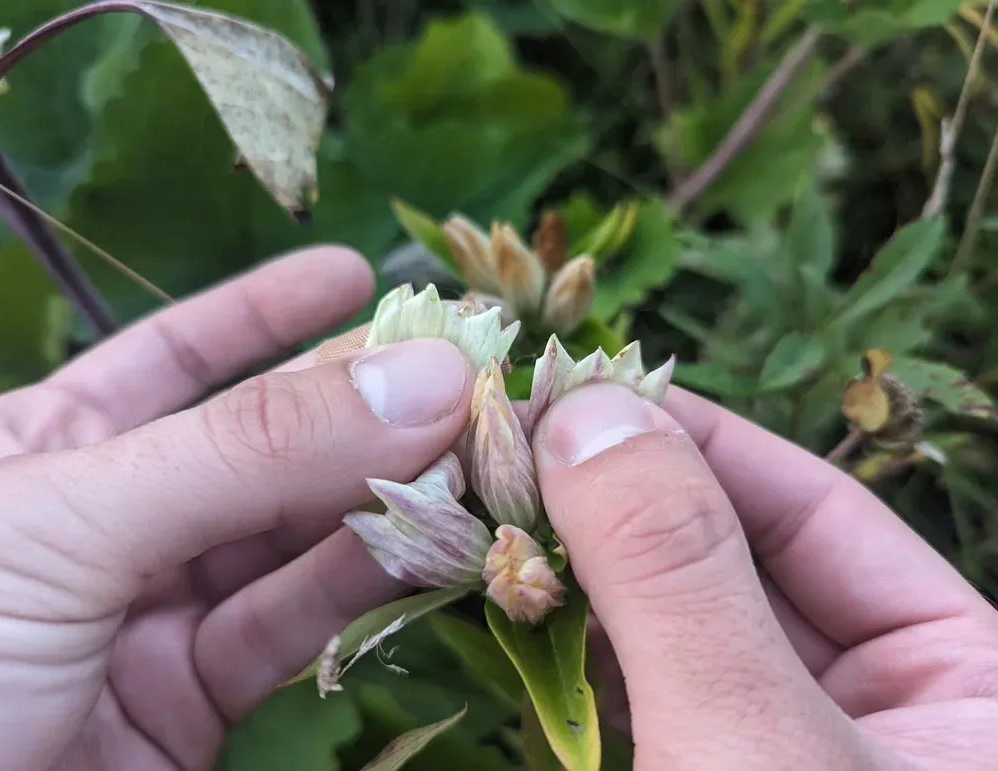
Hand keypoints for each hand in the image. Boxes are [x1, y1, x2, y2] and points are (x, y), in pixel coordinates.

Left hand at [0, 246, 475, 770]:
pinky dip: (369, 584)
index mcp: (42, 450)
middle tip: (462, 370)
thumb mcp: (70, 516)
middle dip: (357, 407)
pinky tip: (434, 540)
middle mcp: (107, 522)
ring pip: (290, 537)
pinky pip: (294, 624)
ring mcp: (152, 615)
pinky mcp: (193, 701)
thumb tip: (420, 379)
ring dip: (384, 496)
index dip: (262, 312)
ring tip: (475, 451)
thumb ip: (248, 449)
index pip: (168, 358)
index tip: (357, 274)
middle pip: (256, 446)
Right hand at [533, 382, 997, 768]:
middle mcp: (887, 706)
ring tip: (502, 516)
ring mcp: (794, 747)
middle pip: (741, 558)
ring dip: (590, 570)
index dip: (694, 439)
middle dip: (626, 504)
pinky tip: (520, 603)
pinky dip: (583, 646)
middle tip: (520, 449)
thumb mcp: (750, 743)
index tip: (582, 391)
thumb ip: (681, 577)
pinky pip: (650, 687)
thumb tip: (590, 415)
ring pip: (683, 621)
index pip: (819, 509)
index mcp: (970, 683)